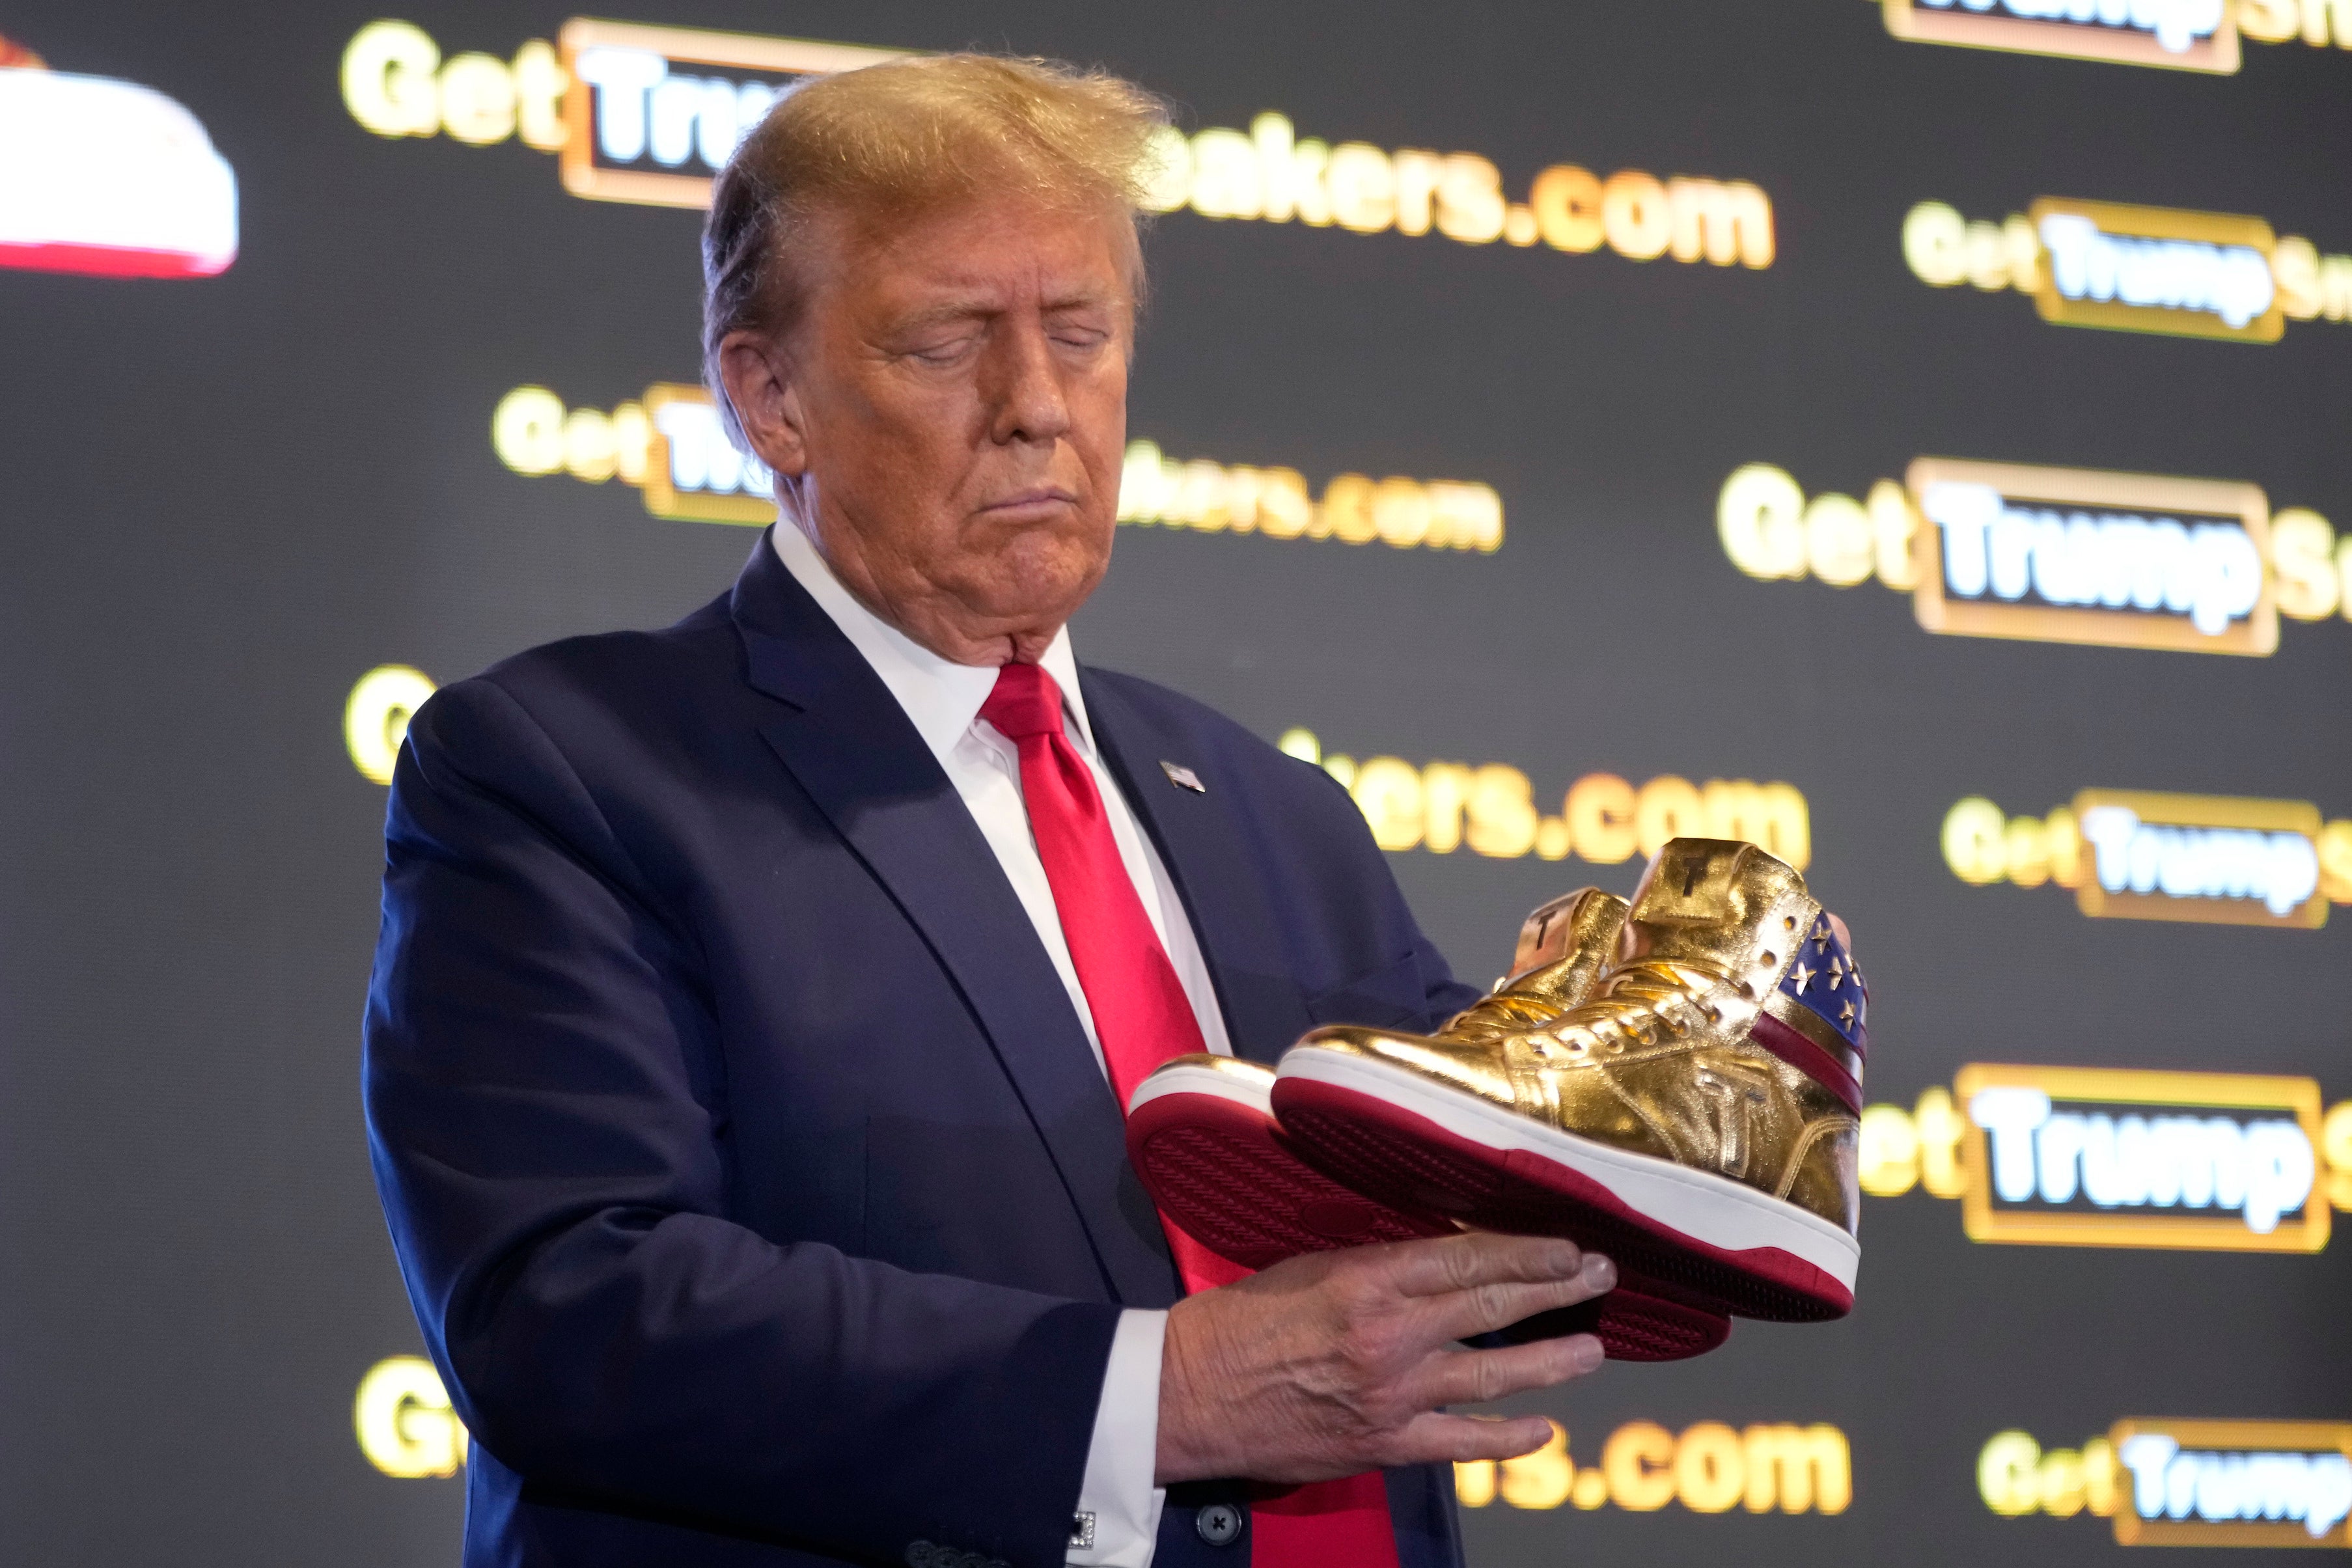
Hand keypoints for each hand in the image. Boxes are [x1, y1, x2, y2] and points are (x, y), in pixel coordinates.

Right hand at [1153, 1232, 1613, 1484]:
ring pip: (1493, 1374)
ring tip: (1592, 1351)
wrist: (1192, 1394)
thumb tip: (1441, 1264)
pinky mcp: (1385, 1443)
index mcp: (1368, 1279)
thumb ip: (1379, 1268)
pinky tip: (1542, 1431)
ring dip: (1550, 1362)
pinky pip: (1463, 1444)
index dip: (1528, 1253)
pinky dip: (1507, 1438)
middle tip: (1601, 1278)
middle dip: (1556, 1291)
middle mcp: (1391, 1335)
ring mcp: (1393, 1394)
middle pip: (1494, 1306)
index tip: (1567, 1247)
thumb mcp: (1310, 1268)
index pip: (1469, 1259)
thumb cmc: (1241, 1321)